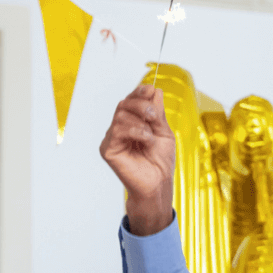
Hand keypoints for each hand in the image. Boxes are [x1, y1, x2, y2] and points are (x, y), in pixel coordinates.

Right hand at [99, 85, 174, 235]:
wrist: (158, 183)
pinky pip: (117, 131)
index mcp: (133, 123)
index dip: (139, 92)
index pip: (131, 101)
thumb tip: (154, 90)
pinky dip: (134, 131)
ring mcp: (112, 139)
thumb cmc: (160, 162)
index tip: (150, 89)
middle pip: (123, 105)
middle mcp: (120, 129)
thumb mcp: (164, 132)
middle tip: (153, 115)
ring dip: (139, 121)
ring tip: (150, 135)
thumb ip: (157, 112)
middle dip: (140, 105)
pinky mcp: (108, 150)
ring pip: (120, 116)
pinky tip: (145, 140)